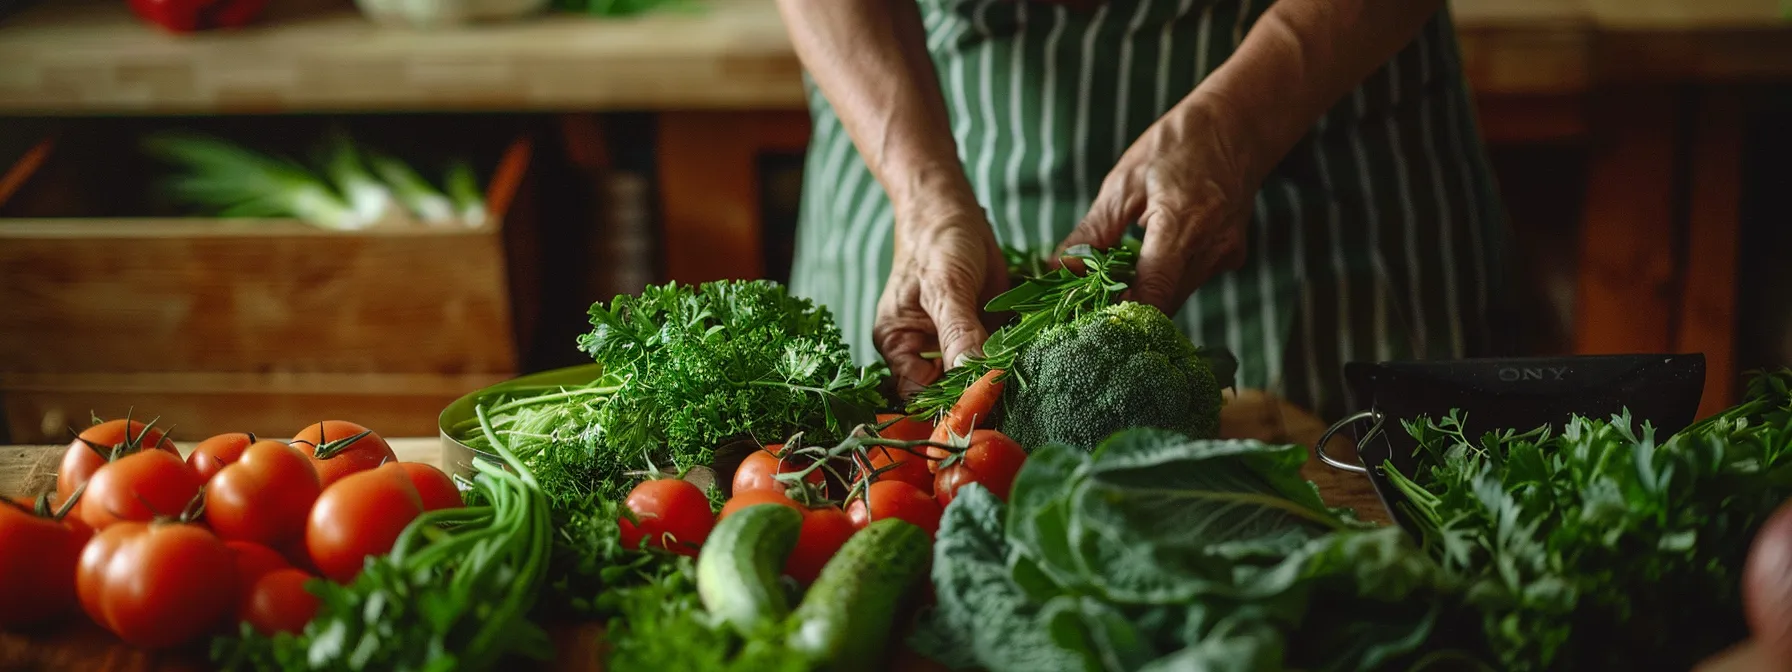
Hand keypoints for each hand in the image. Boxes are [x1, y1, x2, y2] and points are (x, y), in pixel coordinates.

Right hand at [873, 204, 1007, 396]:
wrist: (953, 212)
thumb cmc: (937, 244)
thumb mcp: (945, 286)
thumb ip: (957, 331)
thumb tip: (971, 374)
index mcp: (899, 346)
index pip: (919, 394)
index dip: (947, 403)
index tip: (982, 404)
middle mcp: (923, 352)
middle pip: (948, 394)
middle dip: (975, 398)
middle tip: (1007, 402)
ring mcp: (954, 346)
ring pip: (974, 380)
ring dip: (997, 383)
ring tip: (1022, 386)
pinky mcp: (982, 336)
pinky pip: (996, 360)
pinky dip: (1012, 363)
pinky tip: (1030, 365)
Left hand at [1056, 100, 1257, 313]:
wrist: (1236, 126)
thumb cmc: (1175, 145)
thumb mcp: (1123, 182)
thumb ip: (1093, 233)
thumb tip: (1059, 270)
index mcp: (1181, 223)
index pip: (1152, 293)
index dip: (1119, 316)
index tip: (1087, 322)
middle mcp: (1211, 248)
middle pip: (1162, 304)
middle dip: (1125, 308)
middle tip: (1089, 302)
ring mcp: (1226, 256)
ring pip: (1176, 297)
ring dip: (1145, 295)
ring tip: (1115, 278)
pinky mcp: (1231, 258)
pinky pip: (1190, 282)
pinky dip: (1166, 280)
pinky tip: (1151, 258)